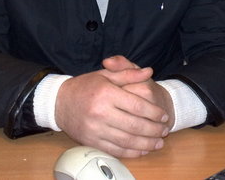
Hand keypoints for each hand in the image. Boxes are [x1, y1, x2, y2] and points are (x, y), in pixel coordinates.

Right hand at [55, 60, 169, 157]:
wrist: (59, 102)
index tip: (163, 116)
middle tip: (164, 130)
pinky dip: (131, 152)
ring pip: (127, 140)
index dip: (154, 112)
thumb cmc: (84, 86)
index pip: (137, 106)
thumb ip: (128, 73)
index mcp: (106, 93)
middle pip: (134, 125)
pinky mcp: (91, 141)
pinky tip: (142, 150)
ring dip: (146, 144)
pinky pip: (115, 150)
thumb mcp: (105, 75)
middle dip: (153, 130)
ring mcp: (95, 129)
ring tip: (158, 143)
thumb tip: (149, 71)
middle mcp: (100, 112)